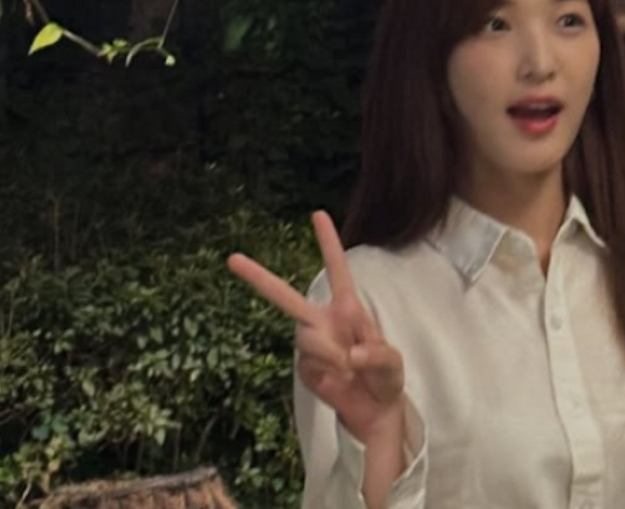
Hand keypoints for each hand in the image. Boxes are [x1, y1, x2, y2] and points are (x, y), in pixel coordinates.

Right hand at [227, 211, 404, 441]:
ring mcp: (310, 344)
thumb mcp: (392, 364)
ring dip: (328, 350)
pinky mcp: (304, 368)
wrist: (375, 410)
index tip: (317, 213)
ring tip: (349, 366)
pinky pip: (309, 363)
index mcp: (348, 308)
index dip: (327, 242)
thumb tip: (349, 355)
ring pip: (305, 336)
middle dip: (259, 278)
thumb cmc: (387, 378)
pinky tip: (341, 379)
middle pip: (286, 297)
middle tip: (231, 258)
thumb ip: (376, 355)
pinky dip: (328, 371)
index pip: (337, 269)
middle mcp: (323, 320)